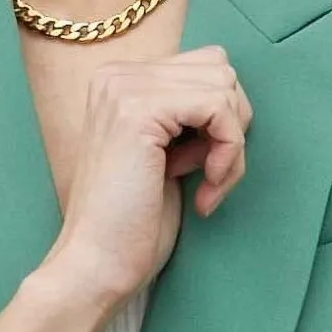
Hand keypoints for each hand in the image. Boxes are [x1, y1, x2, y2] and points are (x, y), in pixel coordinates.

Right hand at [54, 45, 253, 297]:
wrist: (96, 264)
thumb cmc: (133, 224)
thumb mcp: (166, 156)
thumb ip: (188, 120)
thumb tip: (234, 100)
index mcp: (119, 83)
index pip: (204, 67)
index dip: (223, 121)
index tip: (208, 170)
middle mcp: (116, 77)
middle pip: (219, 69)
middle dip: (232, 127)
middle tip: (213, 176)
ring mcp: (124, 89)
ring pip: (224, 86)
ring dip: (232, 144)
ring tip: (208, 184)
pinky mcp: (140, 111)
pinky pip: (219, 108)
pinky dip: (229, 152)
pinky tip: (207, 190)